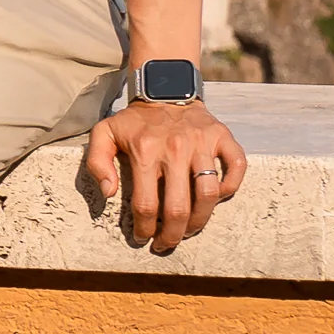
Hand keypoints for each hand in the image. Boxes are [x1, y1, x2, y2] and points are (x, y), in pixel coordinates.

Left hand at [86, 96, 246, 253]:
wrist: (165, 89)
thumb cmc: (134, 121)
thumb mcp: (104, 134)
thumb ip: (97, 162)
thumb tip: (109, 193)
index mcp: (145, 151)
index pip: (146, 204)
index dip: (144, 228)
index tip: (142, 238)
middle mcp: (176, 148)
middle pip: (179, 207)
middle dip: (172, 234)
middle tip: (166, 244)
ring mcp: (202, 143)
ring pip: (209, 194)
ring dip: (200, 220)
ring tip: (189, 230)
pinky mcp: (223, 136)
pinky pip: (236, 168)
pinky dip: (231, 187)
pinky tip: (217, 198)